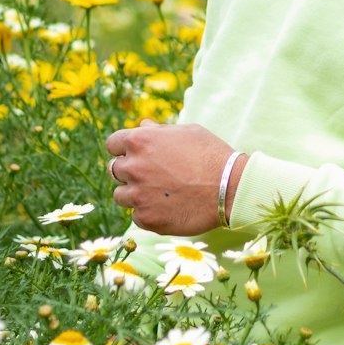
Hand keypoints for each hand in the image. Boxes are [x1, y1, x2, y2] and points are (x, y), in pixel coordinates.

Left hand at [105, 119, 245, 234]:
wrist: (230, 188)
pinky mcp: (146, 218)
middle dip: (131, 171)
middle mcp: (133, 167)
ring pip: (121, 195)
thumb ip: (159, 131)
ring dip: (135, 193)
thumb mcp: (188, 132)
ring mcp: (137, 195)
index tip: (136, 154)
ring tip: (161, 193)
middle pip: (115, 170)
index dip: (124, 148)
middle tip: (154, 175)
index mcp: (140, 141)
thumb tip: (142, 126)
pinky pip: (137, 215)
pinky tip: (169, 207)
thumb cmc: (211, 155)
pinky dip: (149, 212)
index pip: (113, 143)